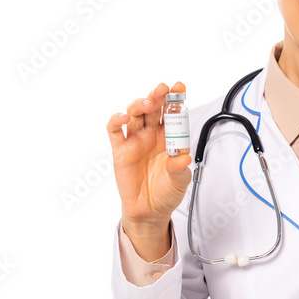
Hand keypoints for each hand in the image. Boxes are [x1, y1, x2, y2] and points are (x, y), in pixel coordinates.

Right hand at [106, 81, 191, 225]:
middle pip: (153, 109)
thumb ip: (180, 168)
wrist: (150, 211)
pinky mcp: (120, 150)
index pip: (172, 113)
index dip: (175, 98)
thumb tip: (183, 157)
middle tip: (164, 89)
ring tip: (148, 104)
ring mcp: (135, 140)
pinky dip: (116, 120)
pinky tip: (122, 117)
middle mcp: (151, 135)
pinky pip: (115, 131)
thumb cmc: (166, 192)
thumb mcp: (179, 181)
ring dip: (140, 105)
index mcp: (169, 137)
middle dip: (158, 96)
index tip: (179, 87)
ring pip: (134, 114)